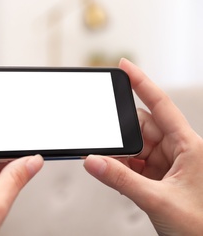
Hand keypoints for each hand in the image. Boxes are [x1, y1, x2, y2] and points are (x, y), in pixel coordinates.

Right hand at [84, 58, 202, 234]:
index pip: (160, 105)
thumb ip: (121, 180)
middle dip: (121, 134)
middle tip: (102, 143)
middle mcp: (179, 150)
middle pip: (141, 128)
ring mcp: (168, 164)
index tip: (124, 66)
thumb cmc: (200, 226)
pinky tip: (115, 174)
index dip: (142, 83)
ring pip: (135, 147)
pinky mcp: (158, 177)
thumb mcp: (157, 200)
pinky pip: (134, 164)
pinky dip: (121, 168)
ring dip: (120, 156)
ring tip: (108, 166)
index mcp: (189, 146)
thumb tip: (93, 161)